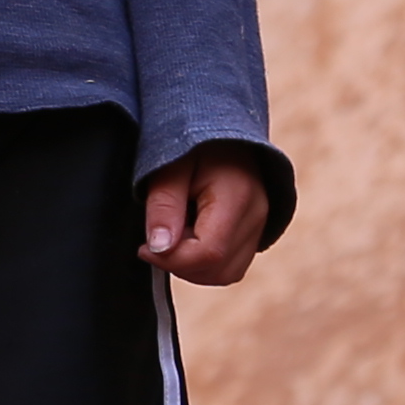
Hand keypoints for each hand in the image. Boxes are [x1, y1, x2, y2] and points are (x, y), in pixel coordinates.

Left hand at [139, 152, 273, 286]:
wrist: (223, 130)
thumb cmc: (194, 143)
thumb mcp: (170, 166)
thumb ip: (163, 206)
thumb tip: (158, 249)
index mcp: (237, 197)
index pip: (208, 253)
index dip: (171, 259)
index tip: (144, 246)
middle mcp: (257, 215)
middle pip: (219, 270)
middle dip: (181, 264)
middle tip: (158, 237)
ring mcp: (260, 225)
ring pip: (226, 274)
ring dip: (193, 266)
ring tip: (176, 233)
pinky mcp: (255, 232)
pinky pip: (231, 266)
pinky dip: (206, 263)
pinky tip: (189, 237)